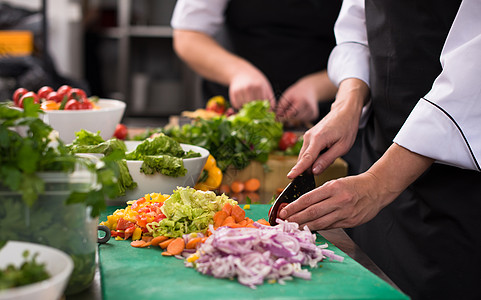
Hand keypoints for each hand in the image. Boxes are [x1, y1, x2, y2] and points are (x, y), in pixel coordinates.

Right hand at [228, 68, 275, 108]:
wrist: (242, 72)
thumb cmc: (256, 81)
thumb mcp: (266, 87)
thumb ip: (270, 100)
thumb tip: (270, 113)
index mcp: (259, 87)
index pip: (262, 105)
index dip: (262, 110)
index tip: (263, 112)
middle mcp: (249, 88)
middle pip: (252, 107)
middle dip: (254, 111)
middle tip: (255, 111)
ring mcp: (240, 90)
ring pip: (243, 107)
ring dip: (246, 109)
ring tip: (249, 104)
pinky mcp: (233, 93)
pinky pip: (237, 105)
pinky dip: (240, 106)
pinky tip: (243, 101)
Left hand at [276, 77, 319, 121]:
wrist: (309, 89)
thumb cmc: (296, 92)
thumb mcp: (287, 96)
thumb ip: (281, 106)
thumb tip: (276, 117)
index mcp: (302, 101)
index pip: (291, 113)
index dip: (284, 117)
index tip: (277, 118)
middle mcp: (309, 107)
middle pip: (295, 118)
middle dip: (288, 117)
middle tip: (285, 112)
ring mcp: (313, 111)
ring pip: (299, 121)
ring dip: (294, 118)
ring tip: (294, 109)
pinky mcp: (315, 115)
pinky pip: (304, 121)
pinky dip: (300, 118)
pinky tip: (300, 111)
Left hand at [280, 144, 433, 230]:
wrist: (376, 189)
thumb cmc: (353, 185)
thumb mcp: (335, 183)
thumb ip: (320, 194)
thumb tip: (301, 205)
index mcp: (333, 188)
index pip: (308, 199)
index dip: (293, 207)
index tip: (283, 211)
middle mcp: (338, 200)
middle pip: (312, 212)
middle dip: (295, 219)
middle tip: (284, 222)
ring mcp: (345, 212)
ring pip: (320, 222)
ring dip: (304, 226)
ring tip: (293, 228)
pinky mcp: (350, 222)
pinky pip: (330, 226)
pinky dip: (318, 228)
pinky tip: (310, 229)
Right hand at [287, 78, 368, 177]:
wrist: (344, 111)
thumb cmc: (346, 127)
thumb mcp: (342, 147)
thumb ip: (327, 160)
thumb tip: (314, 171)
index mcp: (318, 139)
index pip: (306, 158)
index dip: (298, 169)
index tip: (290, 177)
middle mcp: (309, 137)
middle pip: (303, 159)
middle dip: (308, 169)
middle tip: (323, 169)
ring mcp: (307, 136)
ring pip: (304, 156)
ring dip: (312, 162)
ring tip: (329, 154)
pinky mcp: (308, 137)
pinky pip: (307, 152)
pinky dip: (312, 157)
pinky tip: (325, 152)